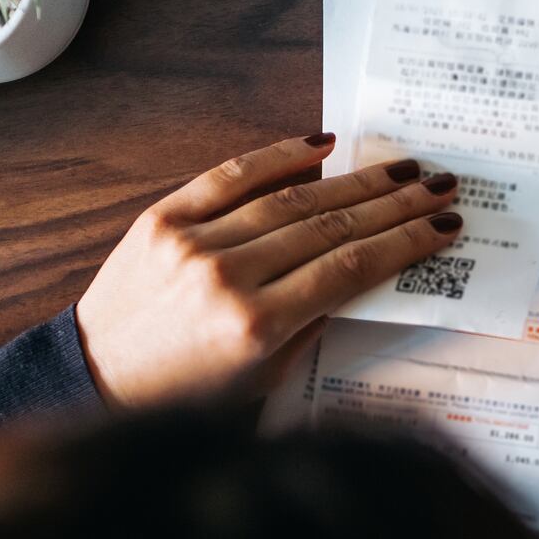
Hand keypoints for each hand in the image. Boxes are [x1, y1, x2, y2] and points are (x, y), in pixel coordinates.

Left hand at [74, 133, 461, 407]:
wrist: (94, 378)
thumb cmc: (185, 393)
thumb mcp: (264, 376)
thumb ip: (313, 322)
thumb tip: (365, 268)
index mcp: (256, 326)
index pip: (350, 268)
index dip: (405, 244)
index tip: (444, 228)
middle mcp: (226, 278)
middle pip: (331, 227)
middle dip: (395, 205)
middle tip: (439, 186)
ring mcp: (192, 243)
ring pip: (292, 199)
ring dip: (356, 181)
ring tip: (402, 167)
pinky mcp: (162, 219)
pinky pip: (230, 176)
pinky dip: (279, 156)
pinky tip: (323, 144)